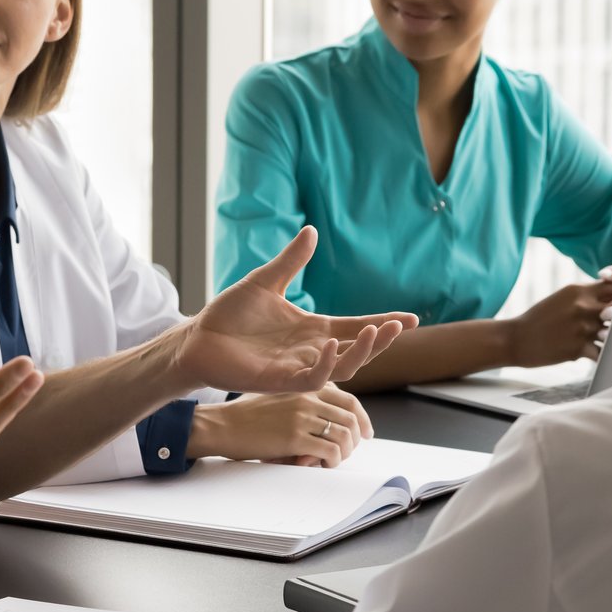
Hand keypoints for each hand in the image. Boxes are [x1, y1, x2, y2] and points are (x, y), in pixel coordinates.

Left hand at [174, 227, 416, 391]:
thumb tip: (312, 231)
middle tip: (402, 324)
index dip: (384, 322)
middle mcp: (312, 350)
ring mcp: (298, 367)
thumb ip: (291, 261)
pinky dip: (327, 363)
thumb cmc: (230, 315)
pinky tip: (333, 343)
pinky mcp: (280, 380)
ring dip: (363, 351)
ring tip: (377, 331)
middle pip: (359, 349)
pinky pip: (313, 378)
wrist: (198, 338)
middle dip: (383, 339)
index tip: (412, 318)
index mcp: (313, 329)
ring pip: (344, 367)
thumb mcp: (265, 281)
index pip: (357, 326)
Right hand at [193, 386, 374, 467]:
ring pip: (344, 436)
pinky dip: (332, 461)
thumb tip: (330, 424)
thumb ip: (305, 405)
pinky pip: (330, 451)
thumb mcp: (280, 400)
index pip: (349, 400)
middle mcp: (308, 398)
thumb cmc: (247, 417)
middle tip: (346, 453)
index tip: (366, 434)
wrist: (221, 425)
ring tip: (330, 460)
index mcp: (306, 387)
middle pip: (352, 419)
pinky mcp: (294, 437)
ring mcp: (302, 416)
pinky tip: (320, 464)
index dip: (363, 419)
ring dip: (343, 453)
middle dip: (355, 440)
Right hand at [508, 271, 611, 366]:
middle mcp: (583, 306)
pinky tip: (603, 358)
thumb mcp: (562, 298)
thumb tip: (610, 299)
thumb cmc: (539, 319)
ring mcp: (582, 327)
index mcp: (579, 290)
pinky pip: (602, 353)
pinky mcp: (579, 348)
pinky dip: (604, 357)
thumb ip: (586, 296)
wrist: (515, 339)